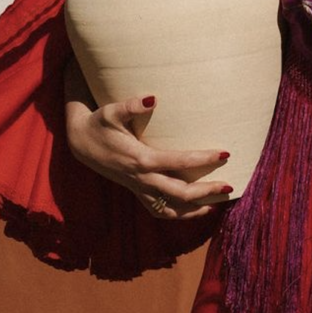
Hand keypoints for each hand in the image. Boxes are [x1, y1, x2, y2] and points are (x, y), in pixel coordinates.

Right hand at [64, 61, 233, 219]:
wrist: (80, 142)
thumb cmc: (99, 123)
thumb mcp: (111, 111)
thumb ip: (130, 105)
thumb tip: (152, 98)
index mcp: (140, 159)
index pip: (178, 162)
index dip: (202, 159)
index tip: (225, 153)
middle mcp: (141, 178)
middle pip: (179, 193)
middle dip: (206, 191)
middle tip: (231, 185)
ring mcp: (139, 188)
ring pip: (170, 209)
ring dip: (194, 209)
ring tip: (218, 203)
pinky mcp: (137, 191)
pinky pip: (160, 211)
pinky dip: (179, 214)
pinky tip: (197, 210)